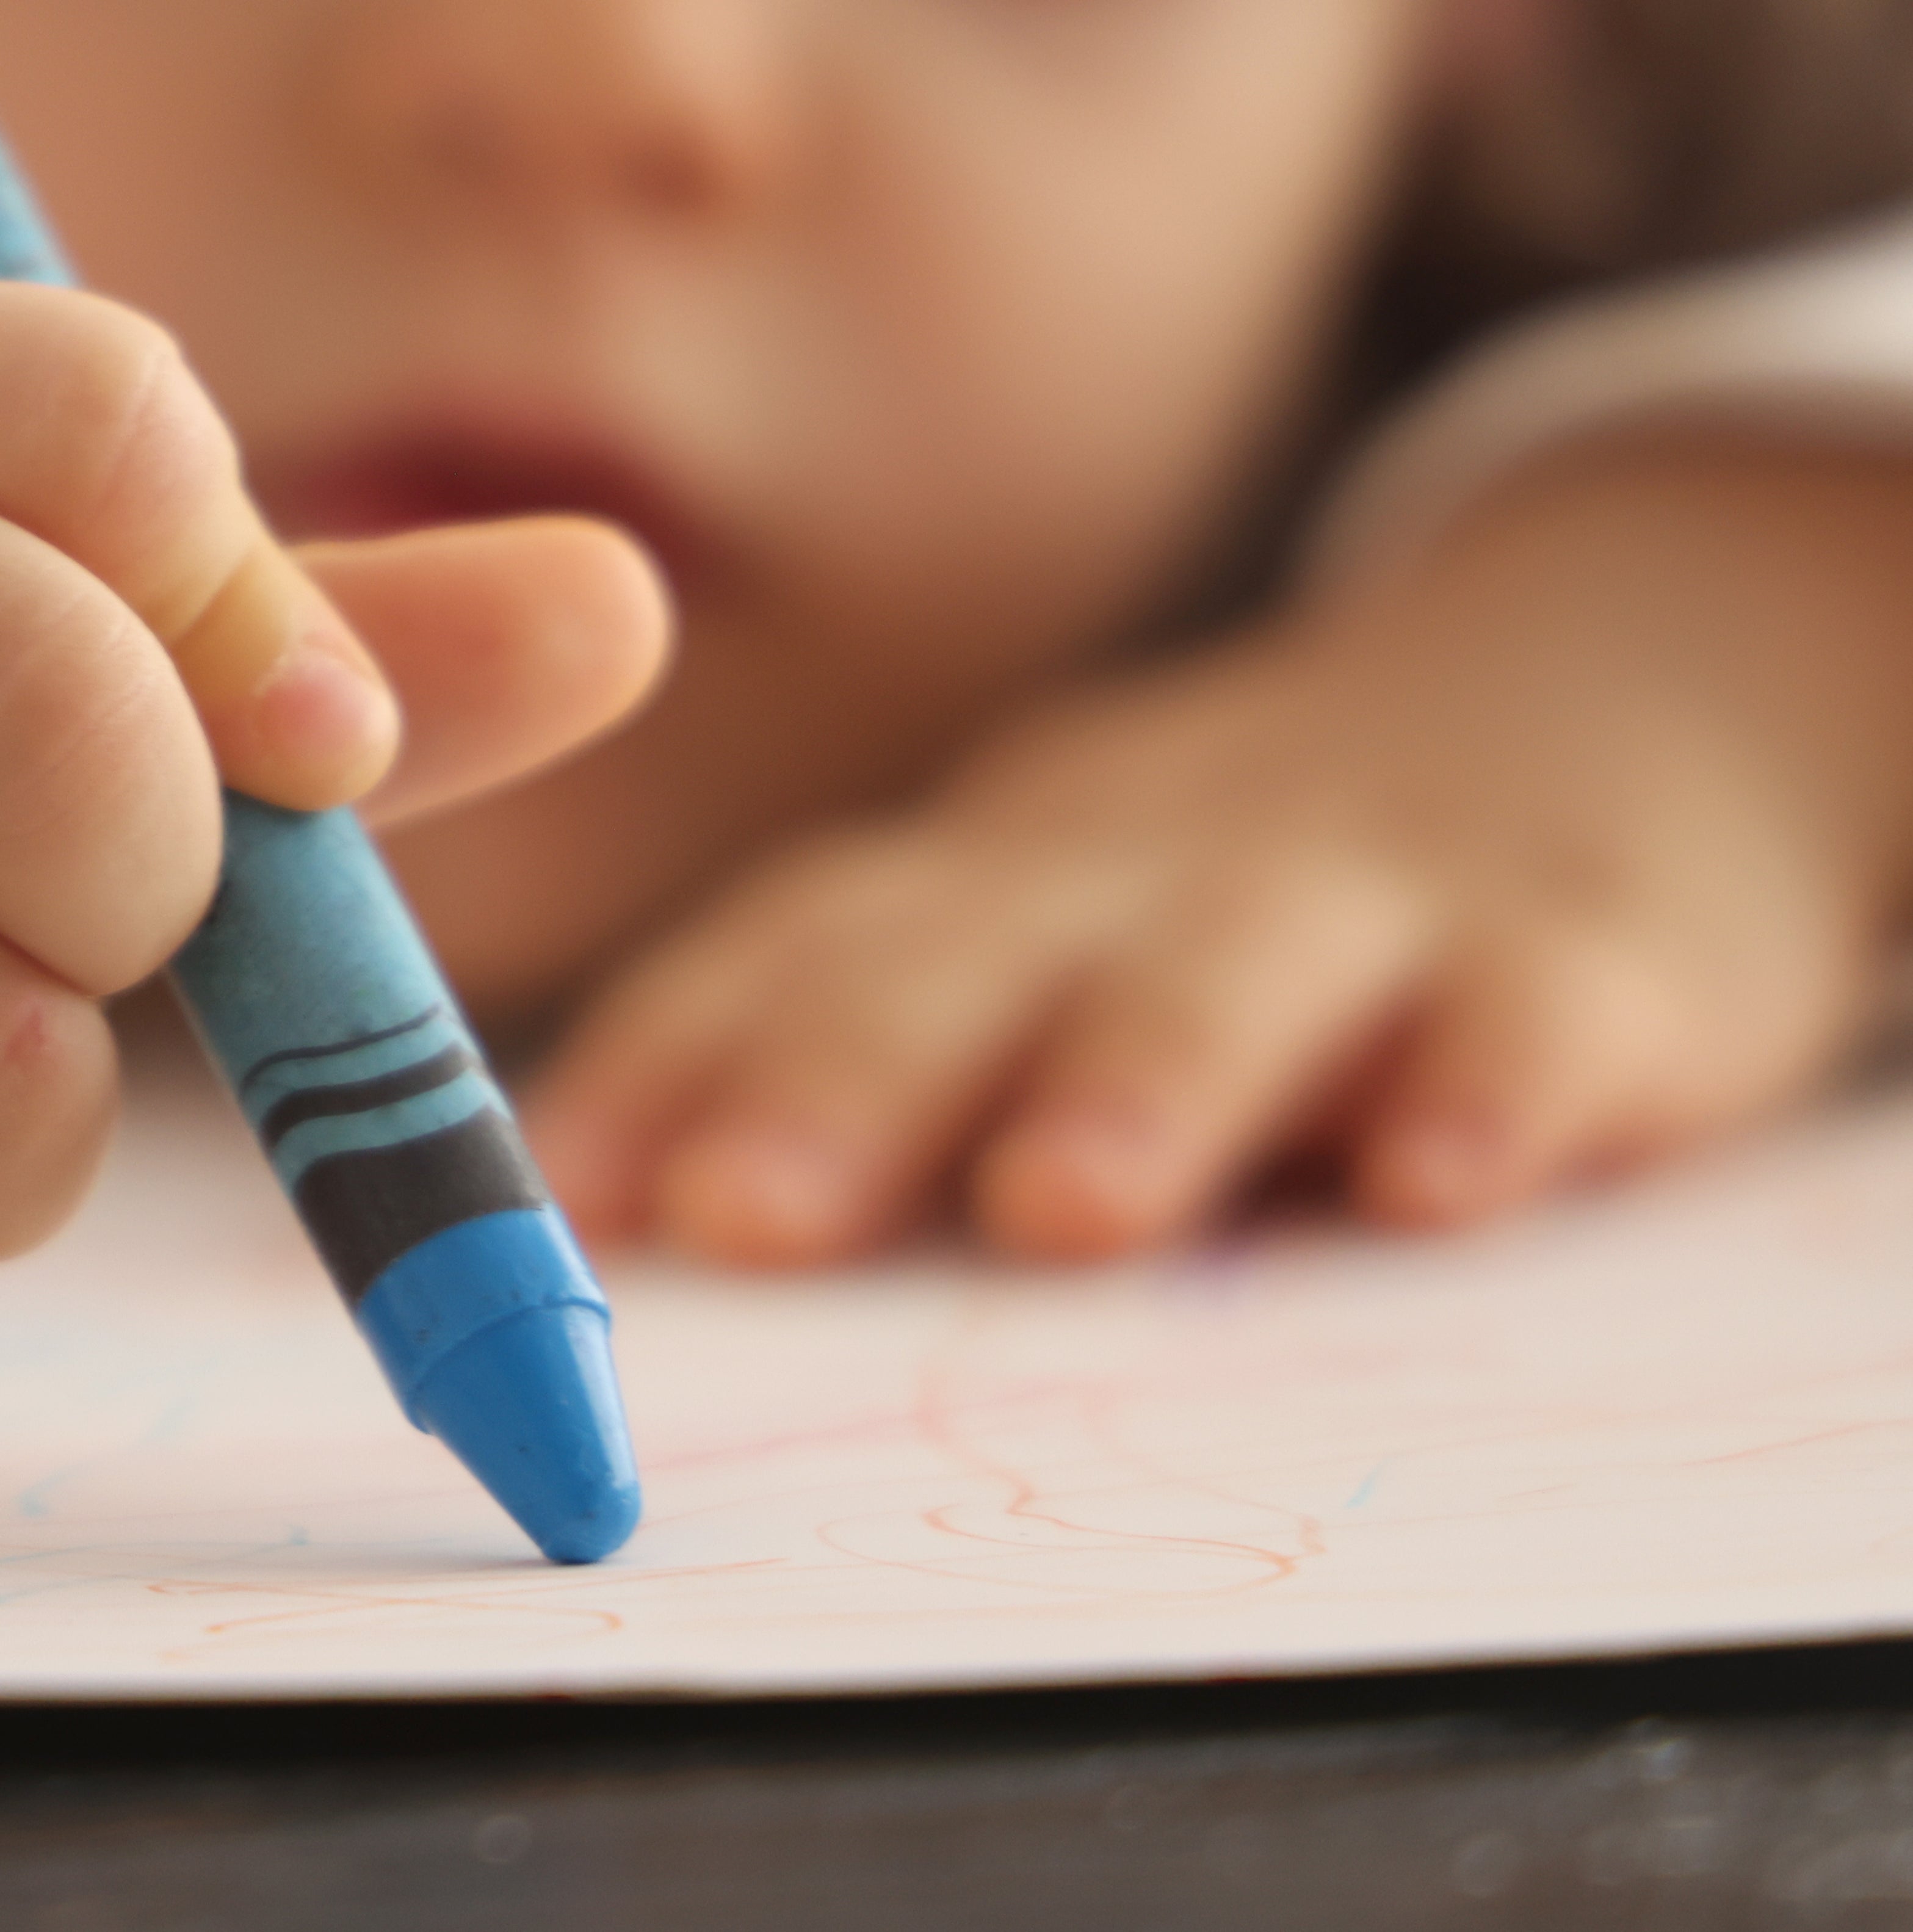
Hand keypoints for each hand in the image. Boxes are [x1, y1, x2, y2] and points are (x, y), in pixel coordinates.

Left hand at [526, 440, 1912, 1267]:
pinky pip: (1539, 1016)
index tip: (560, 1188)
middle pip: (973, 956)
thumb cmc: (1238, 895)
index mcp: (990, 879)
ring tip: (1060, 1209)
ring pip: (1234, 975)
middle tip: (745, 1211)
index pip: (796, 943)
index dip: (669, 1056)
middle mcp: (1145, 866)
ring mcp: (1376, 897)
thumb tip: (598, 1228)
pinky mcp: (1598, 949)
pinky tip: (1439, 1184)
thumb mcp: (1043, 936)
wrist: (1633, 688)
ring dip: (1139, 1081)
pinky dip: (1491, 1090)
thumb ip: (845, 1060)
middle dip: (847, 1079)